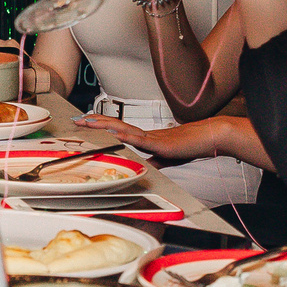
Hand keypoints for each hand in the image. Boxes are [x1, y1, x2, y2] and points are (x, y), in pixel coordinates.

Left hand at [78, 114, 221, 160]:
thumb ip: (154, 161)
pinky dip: (125, 136)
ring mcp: (152, 137)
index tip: (86, 123)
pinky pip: (140, 140)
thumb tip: (143, 166)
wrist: (209, 136)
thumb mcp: (167, 157)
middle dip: (95, 123)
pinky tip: (114, 134)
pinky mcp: (161, 144)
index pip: (119, 130)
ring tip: (89, 122)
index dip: (102, 126)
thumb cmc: (190, 144)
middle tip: (78, 120)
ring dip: (104, 126)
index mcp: (146, 137)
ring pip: (123, 129)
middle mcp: (146, 134)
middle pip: (115, 126)